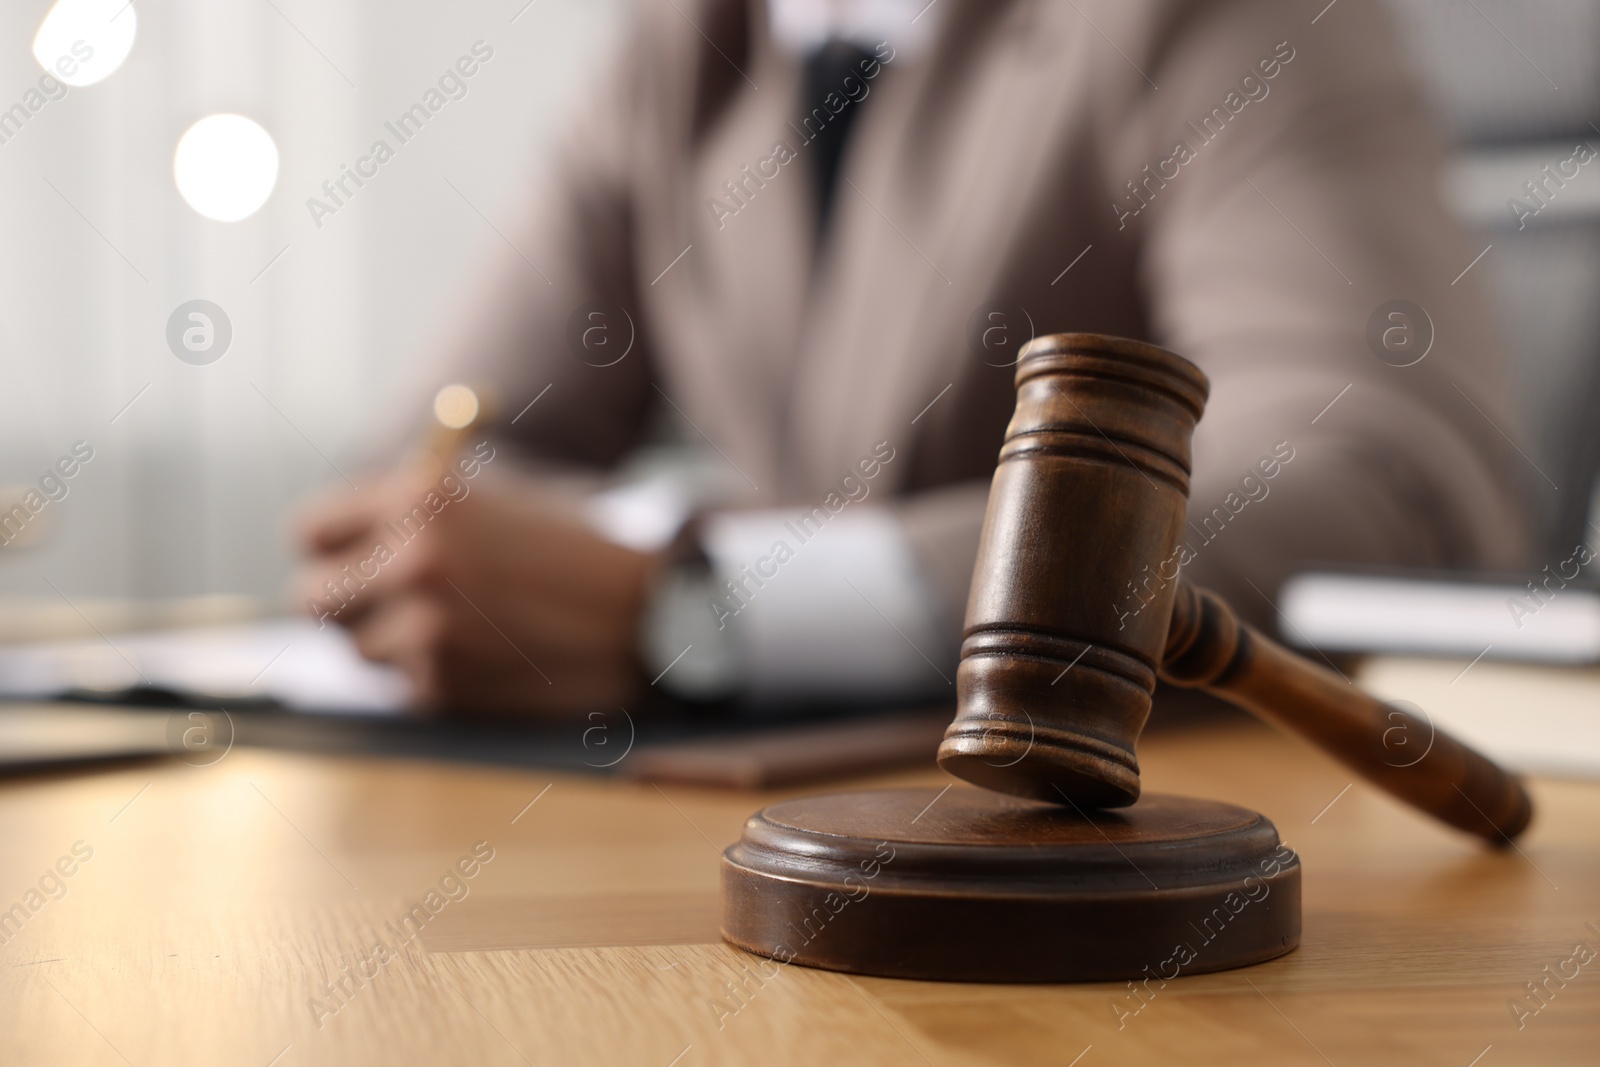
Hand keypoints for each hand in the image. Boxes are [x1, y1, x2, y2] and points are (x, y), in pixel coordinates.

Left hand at [292, 465, 661, 715]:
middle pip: (315, 598)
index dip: (329, 548)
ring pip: (358, 652)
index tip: (343, 560)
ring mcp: (426, 628)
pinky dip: (434, 678)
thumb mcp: (494, 495)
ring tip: (457, 628)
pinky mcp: (444, 688)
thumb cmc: (576, 547)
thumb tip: (337, 546)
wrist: (655, 608)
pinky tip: (488, 656)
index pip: (312, 531)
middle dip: (346, 603)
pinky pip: (404, 688)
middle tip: (377, 605)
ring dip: (393, 646)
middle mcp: (414, 560)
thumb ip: (412, 510)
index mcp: (421, 496)